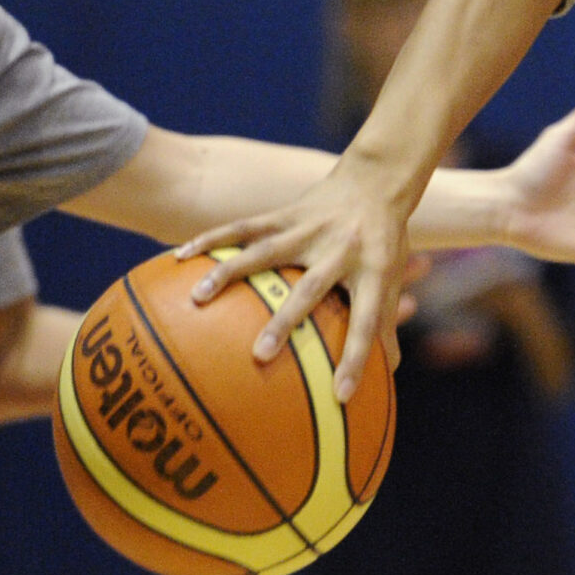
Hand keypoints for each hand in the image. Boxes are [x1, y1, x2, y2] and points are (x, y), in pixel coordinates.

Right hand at [180, 157, 416, 399]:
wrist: (377, 179)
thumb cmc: (384, 240)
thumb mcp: (393, 279)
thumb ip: (386, 325)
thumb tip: (389, 374)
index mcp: (374, 271)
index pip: (368, 322)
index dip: (357, 358)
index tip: (342, 395)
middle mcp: (341, 250)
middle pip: (311, 288)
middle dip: (286, 321)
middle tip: (260, 354)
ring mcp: (310, 229)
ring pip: (266, 252)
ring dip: (231, 274)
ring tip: (197, 298)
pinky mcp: (287, 214)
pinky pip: (245, 227)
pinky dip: (213, 240)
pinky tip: (181, 256)